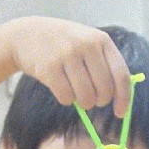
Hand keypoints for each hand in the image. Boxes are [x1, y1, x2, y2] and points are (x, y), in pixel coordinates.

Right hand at [3, 17, 133, 113]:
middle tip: (90, 99)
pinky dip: (65, 100)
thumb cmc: (62, 43)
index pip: (121, 75)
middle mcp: (86, 45)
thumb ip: (105, 63)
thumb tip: (123, 96)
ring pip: (86, 97)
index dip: (123, 98)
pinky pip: (66, 98)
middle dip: (99, 102)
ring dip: (82, 102)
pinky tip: (60, 87)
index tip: (120, 113)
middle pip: (104, 91)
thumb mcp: (86, 42)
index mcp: (101, 39)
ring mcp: (67, 55)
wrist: (24, 35)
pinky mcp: (49, 67)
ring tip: (74, 91)